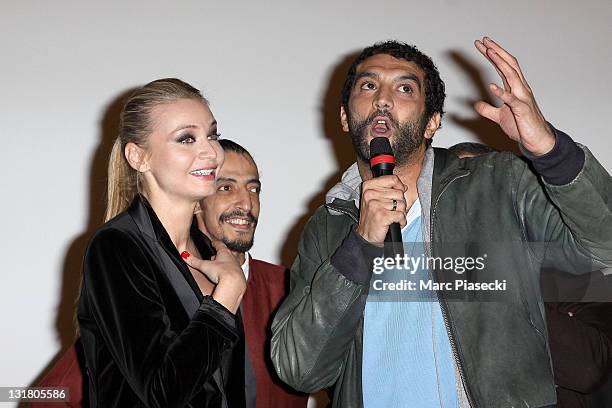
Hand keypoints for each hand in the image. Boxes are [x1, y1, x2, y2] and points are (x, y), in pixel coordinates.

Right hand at [183, 239, 245, 312]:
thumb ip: (194, 261)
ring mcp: (237, 267)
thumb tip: (184, 255)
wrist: (234, 284)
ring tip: (217, 268)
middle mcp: (232, 258)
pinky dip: (227, 273)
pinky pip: (232, 273)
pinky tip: (224, 277)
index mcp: (225, 252)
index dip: (215, 243)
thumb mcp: (204, 266)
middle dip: (218, 255)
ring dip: (223, 265)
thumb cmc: (222, 272)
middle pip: (225, 254)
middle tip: (213, 256)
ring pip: (229, 263)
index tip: (213, 243)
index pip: (219, 244)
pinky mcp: (239, 276)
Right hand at [357, 175, 407, 243]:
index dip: (399, 186)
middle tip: (392, 209)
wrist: (366, 235)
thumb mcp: (375, 198)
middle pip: (399, 192)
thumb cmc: (372, 217)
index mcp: (368, 186)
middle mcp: (370, 194)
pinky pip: (401, 215)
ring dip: (400, 212)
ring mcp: (375, 205)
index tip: (398, 193)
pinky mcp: (382, 216)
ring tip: (392, 216)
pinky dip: (401, 221)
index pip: (392, 179)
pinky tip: (395, 222)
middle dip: (400, 202)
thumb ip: (387, 189)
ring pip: (401, 204)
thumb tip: (404, 186)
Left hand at [474, 37, 555, 155]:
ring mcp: (523, 98)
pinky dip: (502, 92)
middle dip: (496, 51)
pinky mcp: (522, 110)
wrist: (537, 140)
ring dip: (500, 63)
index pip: (503, 66)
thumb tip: (476, 104)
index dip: (492, 55)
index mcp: (515, 88)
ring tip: (489, 53)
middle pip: (508, 65)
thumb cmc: (522, 126)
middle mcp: (520, 89)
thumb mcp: (499, 117)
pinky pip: (512, 100)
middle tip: (484, 41)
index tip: (482, 45)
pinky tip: (492, 87)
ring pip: (512, 76)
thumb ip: (487, 109)